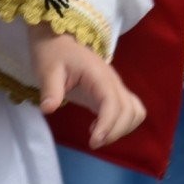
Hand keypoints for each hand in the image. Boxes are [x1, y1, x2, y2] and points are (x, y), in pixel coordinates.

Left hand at [29, 24, 146, 148]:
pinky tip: (101, 128)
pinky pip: (131, 110)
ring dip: (122, 129)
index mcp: (98, 75)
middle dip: (115, 131)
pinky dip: (123, 124)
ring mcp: (115, 87)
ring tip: (98, 136)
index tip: (94, 142)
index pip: (113, 103)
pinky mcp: (112, 93)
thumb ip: (51, 89)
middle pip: (129, 111)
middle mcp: (113, 81)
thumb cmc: (53, 53)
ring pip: (135, 111)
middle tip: (93, 143)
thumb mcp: (47, 70)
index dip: (108, 125)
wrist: (60, 40)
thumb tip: (49, 109)